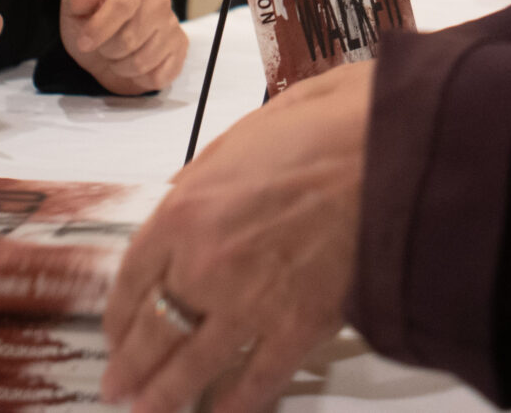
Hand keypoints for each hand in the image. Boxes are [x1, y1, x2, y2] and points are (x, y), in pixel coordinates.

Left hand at [59, 0, 188, 94]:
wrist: (110, 40)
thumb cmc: (92, 21)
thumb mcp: (75, 8)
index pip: (121, 5)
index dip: (99, 29)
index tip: (83, 44)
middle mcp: (159, 0)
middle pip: (129, 40)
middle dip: (107, 51)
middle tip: (103, 47)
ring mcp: (172, 25)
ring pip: (143, 63)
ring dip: (121, 68)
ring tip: (118, 56)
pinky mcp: (180, 48)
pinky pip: (158, 77)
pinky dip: (140, 79)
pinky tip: (135, 67)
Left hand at [102, 62, 372, 412]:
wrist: (396, 152)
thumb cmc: (331, 127)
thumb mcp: (246, 132)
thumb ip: (206, 175)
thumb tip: (186, 198)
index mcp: (186, 210)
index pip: (132, 277)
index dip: (117, 314)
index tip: (114, 332)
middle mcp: (205, 264)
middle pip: (152, 330)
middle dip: (130, 366)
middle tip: (117, 387)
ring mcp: (251, 301)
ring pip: (193, 364)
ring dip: (165, 395)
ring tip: (148, 411)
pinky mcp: (299, 327)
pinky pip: (257, 378)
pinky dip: (237, 403)